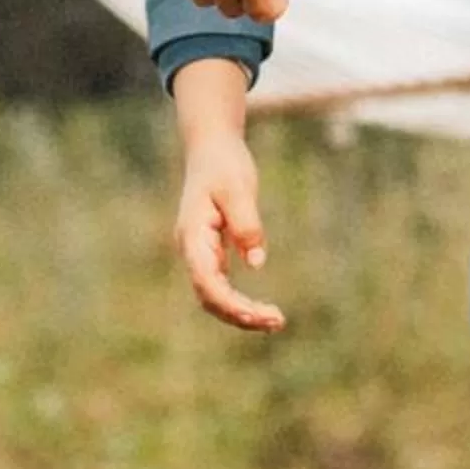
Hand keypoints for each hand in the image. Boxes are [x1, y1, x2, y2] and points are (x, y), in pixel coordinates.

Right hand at [175, 130, 283, 332]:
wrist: (211, 147)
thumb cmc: (224, 164)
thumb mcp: (238, 188)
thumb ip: (246, 224)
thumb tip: (256, 262)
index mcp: (192, 236)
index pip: (206, 280)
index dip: (229, 301)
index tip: (255, 313)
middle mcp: (192, 250)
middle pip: (209, 296)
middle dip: (239, 314)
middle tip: (277, 321)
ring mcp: (200, 254)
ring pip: (214, 296)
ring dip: (241, 313)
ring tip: (275, 321)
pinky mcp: (212, 253)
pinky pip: (222, 287)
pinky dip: (240, 302)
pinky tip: (263, 311)